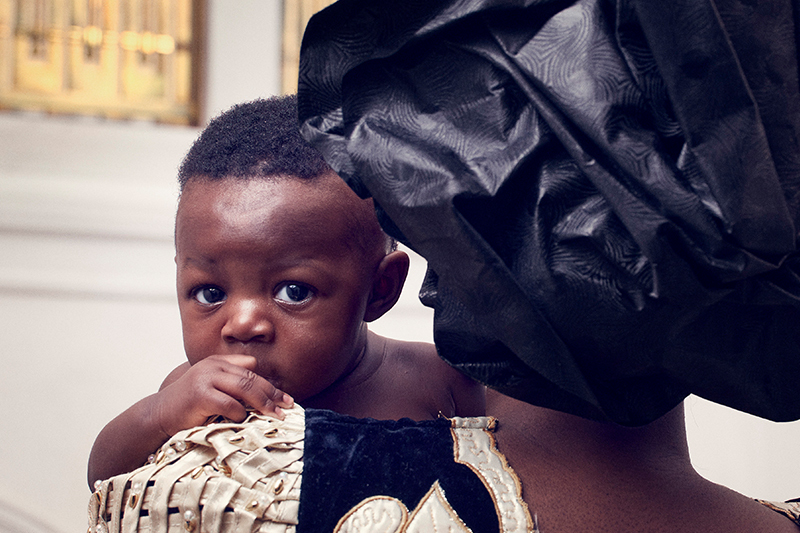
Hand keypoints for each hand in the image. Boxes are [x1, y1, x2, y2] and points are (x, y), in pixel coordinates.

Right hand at [152, 355, 293, 438]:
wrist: (158, 415)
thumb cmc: (189, 406)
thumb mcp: (212, 389)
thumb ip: (233, 385)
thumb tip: (264, 393)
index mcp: (217, 362)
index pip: (251, 369)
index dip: (270, 385)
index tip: (285, 399)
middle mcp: (212, 366)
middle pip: (251, 378)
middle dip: (272, 394)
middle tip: (287, 408)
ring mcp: (205, 379)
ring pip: (244, 388)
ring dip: (263, 403)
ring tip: (275, 415)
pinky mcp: (199, 395)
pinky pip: (229, 404)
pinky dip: (239, 413)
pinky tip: (241, 420)